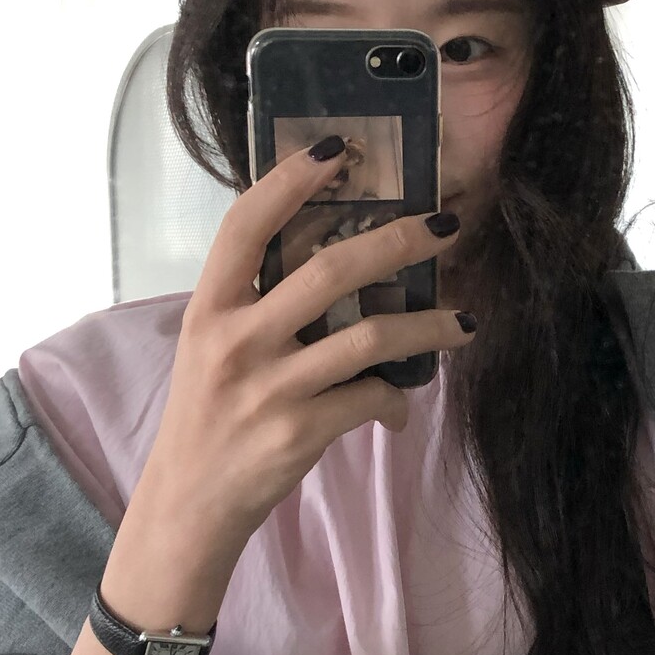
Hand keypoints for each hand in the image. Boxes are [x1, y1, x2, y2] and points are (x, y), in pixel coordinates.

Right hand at [131, 142, 474, 578]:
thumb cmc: (210, 415)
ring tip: (465, 321)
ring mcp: (270, 387)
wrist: (188, 503)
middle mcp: (236, 339)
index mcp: (211, 308)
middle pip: (331, 270)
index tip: (338, 150)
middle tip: (445, 225)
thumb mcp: (214, 347)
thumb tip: (342, 260)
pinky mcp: (299, 432)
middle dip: (400, 241)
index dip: (290, 179)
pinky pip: (371, 399)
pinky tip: (401, 404)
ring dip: (429, 326)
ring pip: (370, 337)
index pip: (246, 224)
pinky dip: (396, 400)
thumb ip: (258, 303)